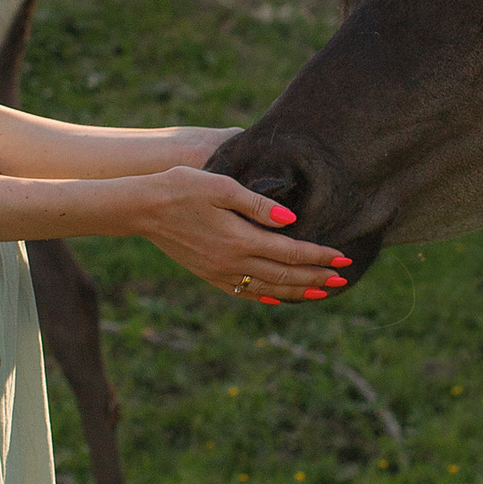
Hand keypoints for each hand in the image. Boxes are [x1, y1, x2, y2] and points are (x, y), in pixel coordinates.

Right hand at [119, 165, 348, 302]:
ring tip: (321, 292)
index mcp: (240, 239)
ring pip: (268, 288)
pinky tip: (280, 297)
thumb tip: (292, 220)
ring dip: (297, 291)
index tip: (342, 257)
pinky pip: (245, 291)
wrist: (140, 208)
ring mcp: (219, 272)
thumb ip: (257, 204)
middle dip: (316, 277)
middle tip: (342, 278)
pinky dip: (268, 296)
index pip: (291, 252)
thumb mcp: (221, 186)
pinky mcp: (208, 274)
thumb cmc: (181, 187)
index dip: (319, 256)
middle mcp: (232, 262)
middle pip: (285, 275)